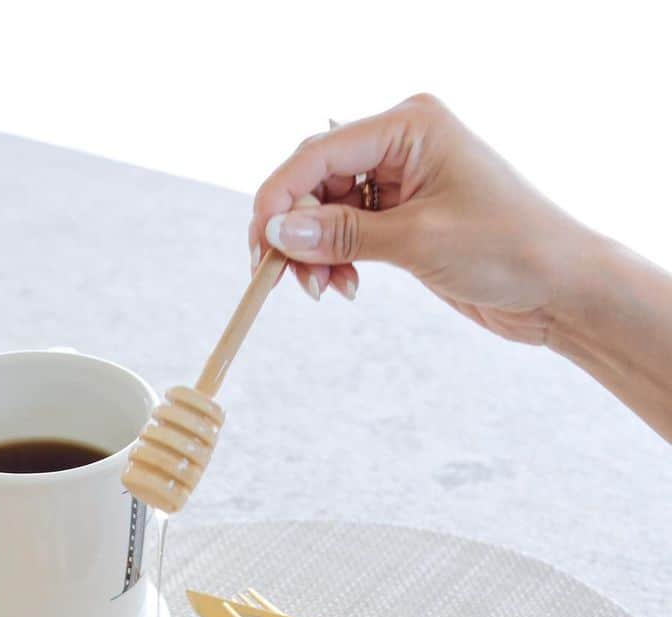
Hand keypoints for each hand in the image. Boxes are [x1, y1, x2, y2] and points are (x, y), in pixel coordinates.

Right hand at [250, 94, 596, 344]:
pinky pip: (347, 231)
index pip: (317, 152)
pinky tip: (345, 286)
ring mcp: (402, 179)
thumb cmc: (506, 248)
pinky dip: (336, 259)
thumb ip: (342, 235)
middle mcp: (402, 142)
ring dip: (314, 252)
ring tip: (324, 291)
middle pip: (315, 179)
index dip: (279, 199)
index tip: (260, 249)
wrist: (558, 287)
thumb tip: (279, 231)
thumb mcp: (417, 241)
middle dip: (297, 230)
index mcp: (410, 124)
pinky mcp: (404, 216)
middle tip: (288, 281)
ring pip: (326, 209)